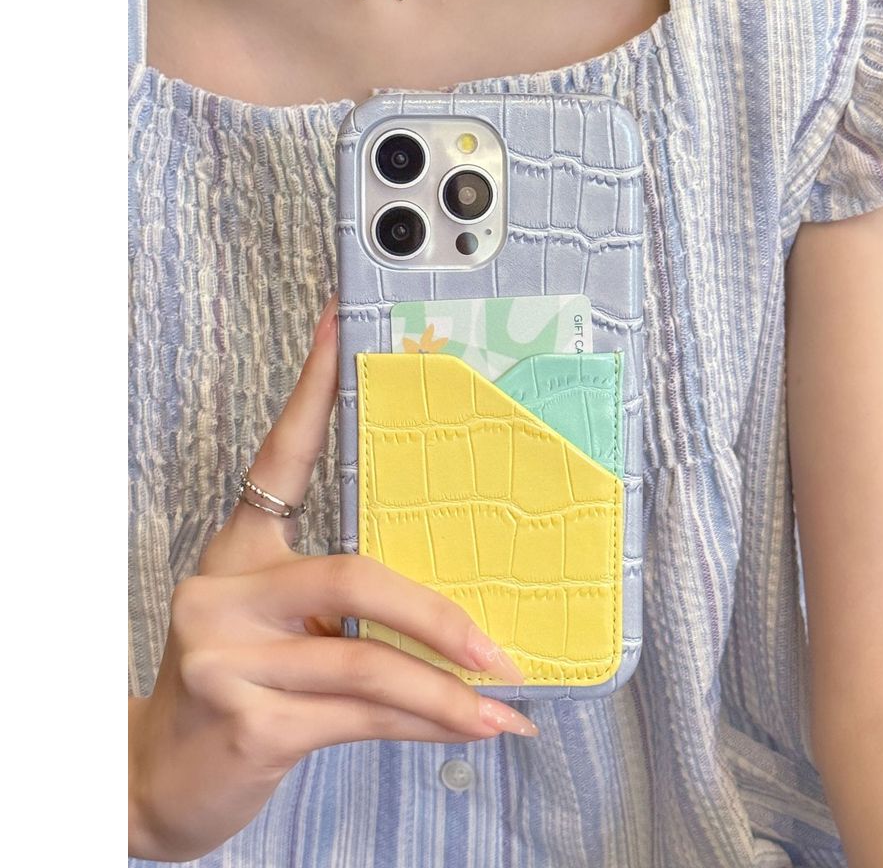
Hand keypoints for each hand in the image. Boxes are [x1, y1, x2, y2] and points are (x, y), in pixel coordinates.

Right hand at [129, 293, 536, 862]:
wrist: (159, 779)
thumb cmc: (238, 690)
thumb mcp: (279, 630)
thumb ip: (343, 608)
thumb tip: (451, 607)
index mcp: (239, 555)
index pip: (281, 456)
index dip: (315, 389)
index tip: (344, 323)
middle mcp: (224, 593)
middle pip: (353, 577)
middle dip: (437, 616)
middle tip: (497, 648)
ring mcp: (228, 658)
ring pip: (368, 663)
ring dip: (448, 690)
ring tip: (504, 705)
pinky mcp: (248, 723)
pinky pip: (362, 716)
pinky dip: (426, 724)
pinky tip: (470, 728)